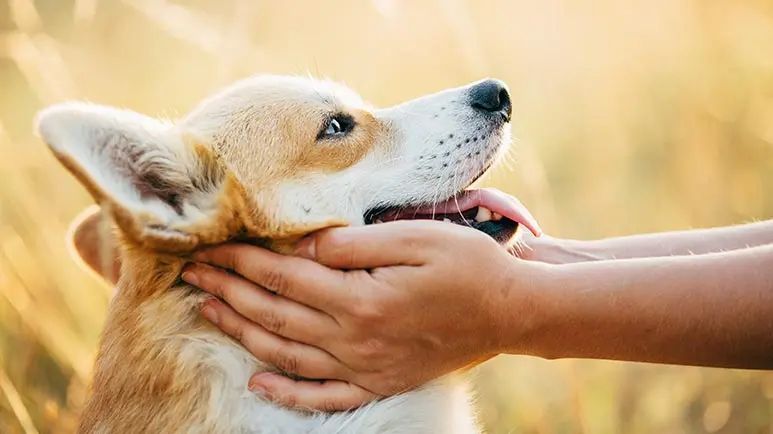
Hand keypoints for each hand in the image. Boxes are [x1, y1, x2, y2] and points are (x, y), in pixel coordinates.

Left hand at [181, 221, 544, 410]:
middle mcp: (353, 338)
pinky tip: (260, 382)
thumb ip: (352, 243)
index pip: (281, 275)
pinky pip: (324, 396)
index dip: (240, 260)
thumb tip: (300, 243)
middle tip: (191, 275)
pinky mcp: (379, 381)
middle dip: (227, 291)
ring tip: (208, 313)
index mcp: (358, 298)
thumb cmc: (466, 265)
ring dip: (242, 332)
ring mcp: (364, 366)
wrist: (510, 311)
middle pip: (274, 314)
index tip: (209, 246)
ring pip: (286, 354)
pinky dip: (288, 391)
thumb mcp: (413, 237)